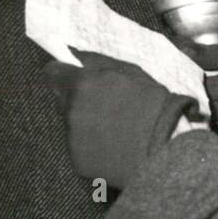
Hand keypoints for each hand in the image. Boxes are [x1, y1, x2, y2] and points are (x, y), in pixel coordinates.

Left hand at [44, 50, 199, 190]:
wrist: (165, 150)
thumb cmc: (155, 107)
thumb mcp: (132, 72)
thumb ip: (99, 63)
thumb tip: (76, 57)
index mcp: (82, 85)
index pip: (53, 73)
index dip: (65, 74)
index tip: (74, 77)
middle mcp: (71, 111)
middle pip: (63, 100)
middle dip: (79, 99)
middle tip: (106, 105)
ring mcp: (72, 139)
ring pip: (72, 124)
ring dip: (87, 122)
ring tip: (115, 127)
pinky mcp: (78, 161)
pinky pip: (80, 146)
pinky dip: (93, 144)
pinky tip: (114, 144)